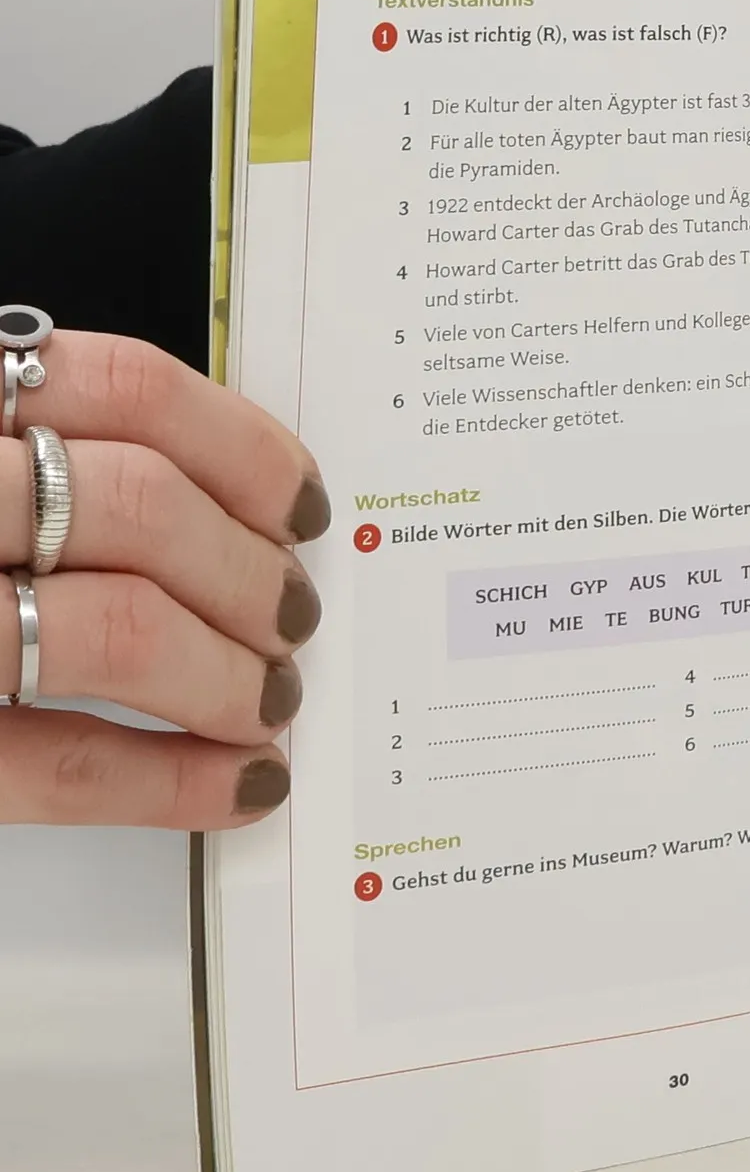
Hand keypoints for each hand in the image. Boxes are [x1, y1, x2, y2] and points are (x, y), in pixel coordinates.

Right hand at [0, 333, 329, 828]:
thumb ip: (20, 442)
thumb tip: (208, 491)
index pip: (119, 386)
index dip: (241, 448)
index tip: (299, 505)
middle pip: (137, 509)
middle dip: (246, 576)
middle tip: (291, 618)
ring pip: (113, 629)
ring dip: (227, 674)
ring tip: (266, 701)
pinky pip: (56, 765)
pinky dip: (170, 781)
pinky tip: (235, 786)